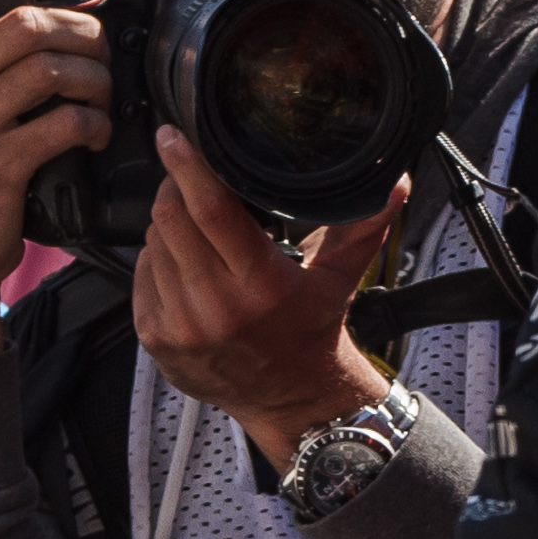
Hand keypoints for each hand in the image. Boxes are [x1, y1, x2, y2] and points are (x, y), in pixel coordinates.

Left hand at [132, 130, 409, 464]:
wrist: (289, 399)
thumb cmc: (311, 333)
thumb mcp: (338, 279)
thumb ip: (362, 226)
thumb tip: (395, 184)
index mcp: (261, 284)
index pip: (210, 209)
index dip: (187, 167)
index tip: (174, 138)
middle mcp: (216, 305)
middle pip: (171, 219)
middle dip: (174, 188)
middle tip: (187, 178)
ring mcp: (181, 324)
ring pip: (153, 244)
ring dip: (168, 227)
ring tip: (197, 233)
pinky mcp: (156, 338)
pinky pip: (142, 276)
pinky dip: (158, 261)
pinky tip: (185, 267)